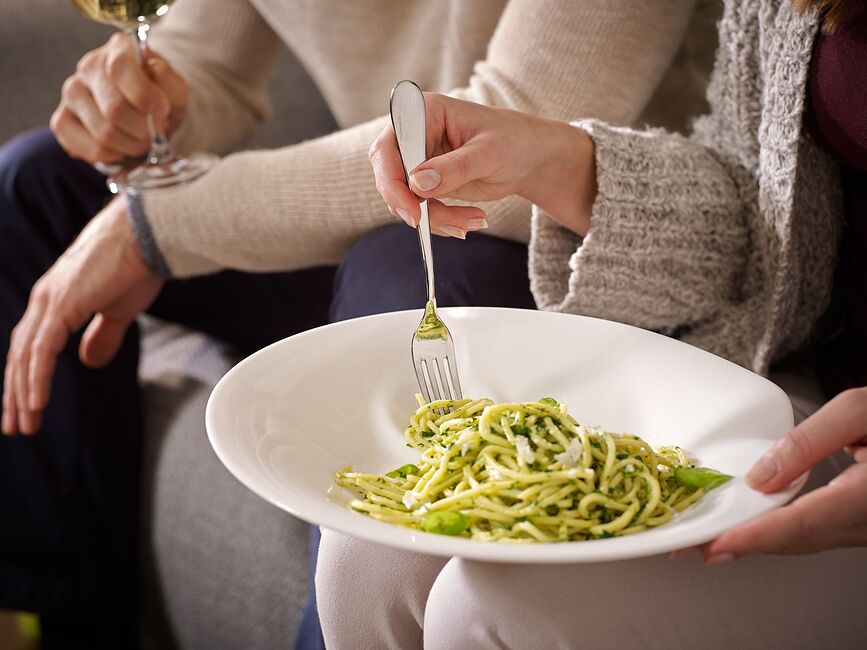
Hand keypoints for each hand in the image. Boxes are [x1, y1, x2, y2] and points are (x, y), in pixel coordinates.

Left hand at [2, 198, 162, 434]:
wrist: (147, 235)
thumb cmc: (138, 264)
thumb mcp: (119, 309)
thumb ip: (102, 336)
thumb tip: (88, 363)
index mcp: (55, 299)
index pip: (31, 345)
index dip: (26, 377)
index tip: (26, 407)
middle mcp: (44, 299)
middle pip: (20, 355)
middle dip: (15, 394)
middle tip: (15, 426)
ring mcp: (50, 301)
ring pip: (26, 357)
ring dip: (22, 393)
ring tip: (25, 424)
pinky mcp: (62, 305)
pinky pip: (42, 351)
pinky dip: (36, 379)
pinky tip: (36, 403)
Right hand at [51, 32, 187, 163]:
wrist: (147, 114)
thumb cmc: (161, 99)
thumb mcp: (176, 90)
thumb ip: (170, 82)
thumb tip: (155, 70)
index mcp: (118, 50)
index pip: (120, 68)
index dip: (143, 94)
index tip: (163, 110)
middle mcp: (88, 68)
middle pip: (114, 109)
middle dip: (143, 129)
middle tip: (155, 132)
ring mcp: (72, 94)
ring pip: (103, 133)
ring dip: (131, 145)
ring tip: (141, 139)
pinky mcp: (63, 121)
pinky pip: (89, 148)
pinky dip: (113, 156)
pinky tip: (122, 147)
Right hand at [368, 93, 595, 237]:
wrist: (530, 157)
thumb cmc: (514, 141)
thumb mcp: (488, 153)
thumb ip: (453, 168)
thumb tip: (416, 184)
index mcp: (424, 112)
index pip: (389, 147)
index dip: (393, 180)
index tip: (413, 209)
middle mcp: (414, 135)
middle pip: (389, 176)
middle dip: (412, 206)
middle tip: (436, 224)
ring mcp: (418, 160)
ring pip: (404, 199)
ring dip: (434, 218)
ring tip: (470, 221)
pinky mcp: (426, 183)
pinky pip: (420, 209)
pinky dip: (441, 221)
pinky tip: (469, 220)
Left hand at [702, 388, 866, 561]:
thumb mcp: (860, 410)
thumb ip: (808, 441)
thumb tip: (761, 476)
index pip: (803, 523)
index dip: (756, 537)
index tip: (718, 544)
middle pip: (798, 540)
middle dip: (744, 544)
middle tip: (694, 543)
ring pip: (807, 542)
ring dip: (759, 541)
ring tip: (712, 536)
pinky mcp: (864, 526)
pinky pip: (818, 535)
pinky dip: (781, 533)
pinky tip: (755, 526)